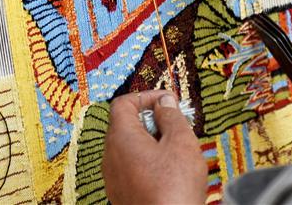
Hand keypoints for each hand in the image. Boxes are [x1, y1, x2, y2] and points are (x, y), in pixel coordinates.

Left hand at [102, 90, 206, 204]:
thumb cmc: (173, 188)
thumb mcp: (181, 142)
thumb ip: (172, 116)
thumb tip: (164, 101)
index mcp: (121, 137)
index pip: (124, 103)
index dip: (147, 97)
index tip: (169, 101)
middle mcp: (110, 156)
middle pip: (125, 124)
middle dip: (152, 120)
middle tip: (177, 125)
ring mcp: (113, 178)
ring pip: (129, 147)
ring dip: (152, 142)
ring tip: (177, 150)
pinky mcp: (121, 194)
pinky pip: (131, 167)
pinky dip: (148, 161)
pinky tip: (170, 172)